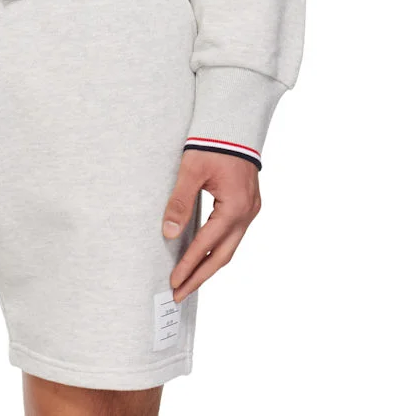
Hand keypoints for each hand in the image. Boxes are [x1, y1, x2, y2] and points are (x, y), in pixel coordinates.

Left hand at [162, 149, 260, 300]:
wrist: (234, 124)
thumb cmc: (212, 143)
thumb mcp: (191, 170)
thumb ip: (179, 201)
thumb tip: (168, 232)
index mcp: (234, 207)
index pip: (207, 245)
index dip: (189, 265)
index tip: (174, 282)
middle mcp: (247, 214)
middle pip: (223, 256)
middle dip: (200, 276)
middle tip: (180, 293)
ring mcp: (251, 211)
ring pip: (230, 248)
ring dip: (209, 265)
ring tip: (190, 281)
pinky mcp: (248, 205)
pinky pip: (233, 235)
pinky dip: (218, 249)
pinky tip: (204, 255)